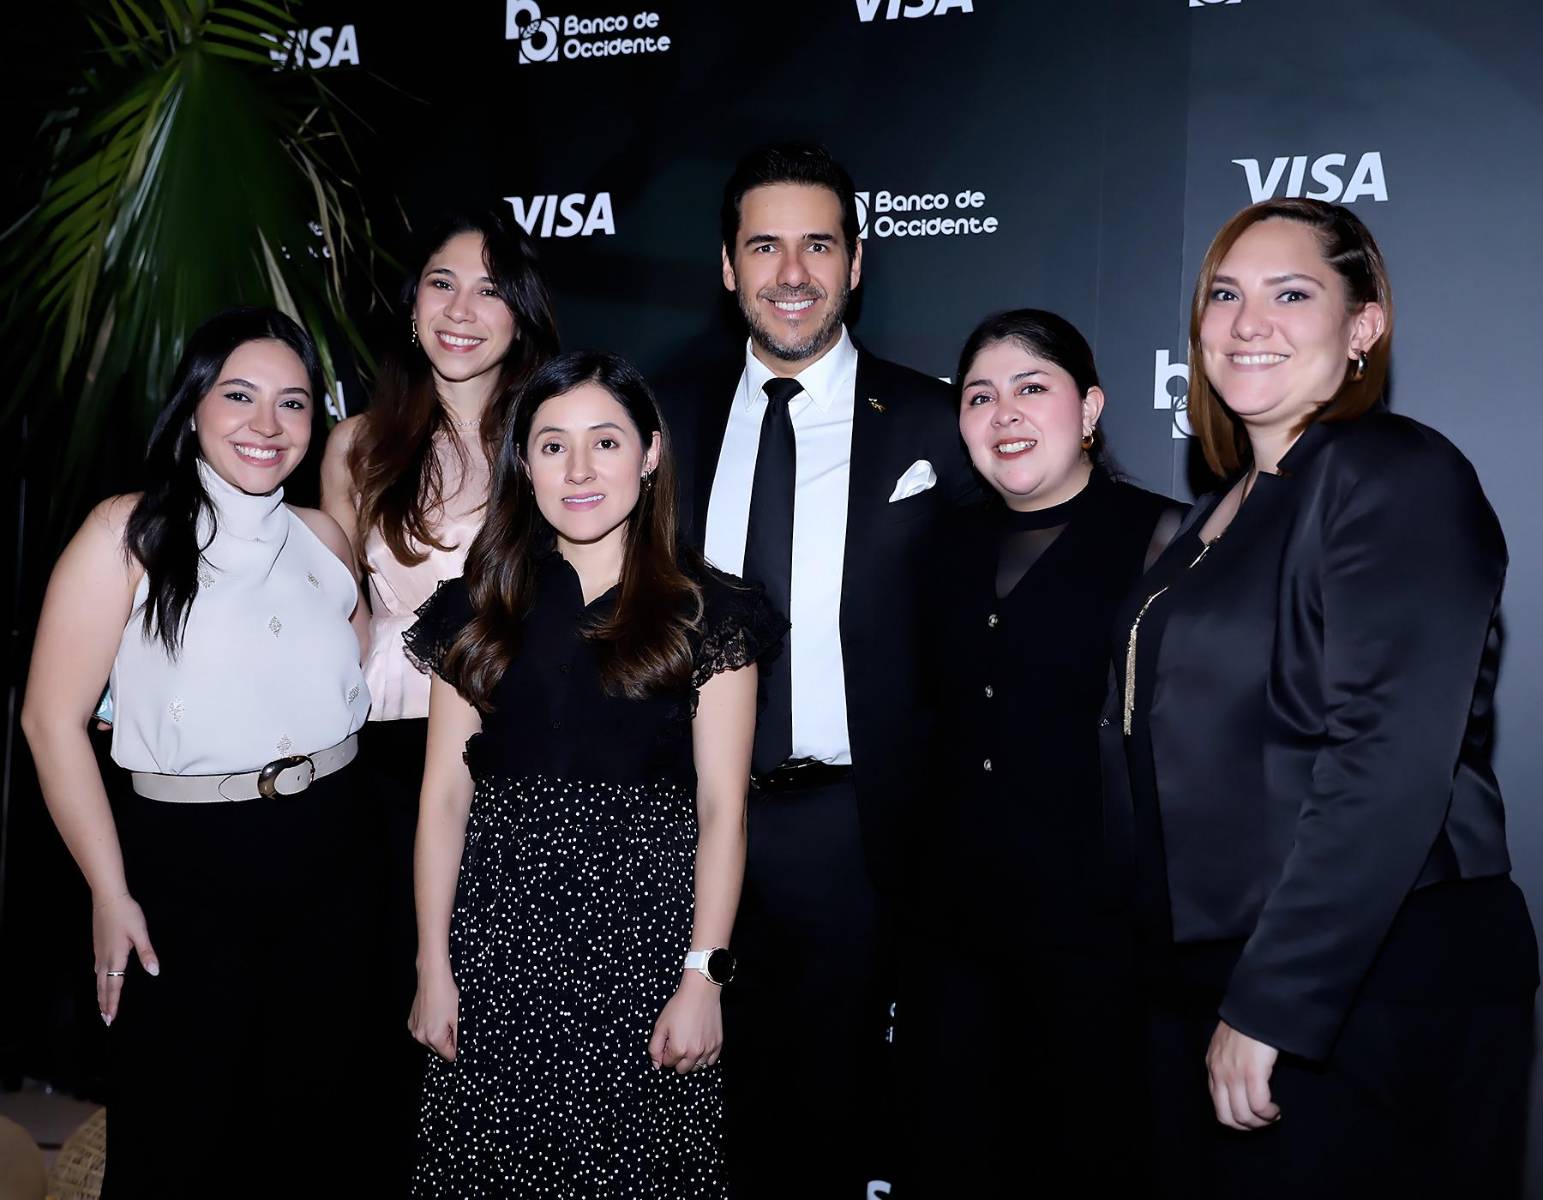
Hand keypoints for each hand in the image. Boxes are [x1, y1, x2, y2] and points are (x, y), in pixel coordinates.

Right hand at [92, 892, 158, 1025]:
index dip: (113, 1002)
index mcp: (116, 958)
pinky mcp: (98, 947)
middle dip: (104, 1004)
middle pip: (103, 986)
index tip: (111, 1018)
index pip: (114, 985)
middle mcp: (105, 959)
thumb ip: (147, 953)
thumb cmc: (127, 914)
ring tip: (101, 1007)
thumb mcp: (141, 933)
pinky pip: (96, 970)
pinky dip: (98, 982)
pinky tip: (99, 981)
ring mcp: (99, 953)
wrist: (108, 898)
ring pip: (98, 979)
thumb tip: (154, 972)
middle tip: (106, 1021)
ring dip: (100, 994)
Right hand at [410, 964, 459, 1061]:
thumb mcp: (458, 1018)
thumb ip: (459, 1038)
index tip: (458, 1033)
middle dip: (447, 1040)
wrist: (432, 977)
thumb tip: (459, 1051)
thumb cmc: (446, 995)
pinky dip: (429, 1027)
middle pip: (438, 1049)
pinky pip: (423, 1031)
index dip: (456, 1046)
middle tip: (451, 1022)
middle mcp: (420, 1037)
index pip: (448, 1056)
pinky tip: (435, 1013)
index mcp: (434, 1038)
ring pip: (430, 1041)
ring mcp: (414, 1029)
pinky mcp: (410, 1022)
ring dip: (438, 1034)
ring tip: (442, 1015)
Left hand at [647, 973, 722, 1073]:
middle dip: (677, 1059)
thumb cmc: (679, 1006)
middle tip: (678, 1042)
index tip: (669, 1040)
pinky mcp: (718, 1044)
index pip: (667, 1063)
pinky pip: (710, 1062)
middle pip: (682, 1069)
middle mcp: (694, 1053)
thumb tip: (656, 1065)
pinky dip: (704, 1058)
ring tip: (689, 1043)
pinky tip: (700, 1045)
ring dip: (691, 1060)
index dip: (665, 1052)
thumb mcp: (660, 1025)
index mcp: (678, 1049)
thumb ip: (654, 1048)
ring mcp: (708, 1050)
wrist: (700, 992)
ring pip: (697, 1067)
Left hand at [1206, 1019, 1280, 1129]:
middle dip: (1247, 1126)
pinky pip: (1259, 1105)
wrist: (1255, 1007)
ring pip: (1243, 1115)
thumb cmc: (1247, 1024)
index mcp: (1212, 1067)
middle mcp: (1218, 1073)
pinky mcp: (1252, 1072)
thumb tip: (1239, 1084)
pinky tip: (1275, 1109)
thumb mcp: (1227, 1045)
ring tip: (1272, 1115)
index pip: (1217, 1106)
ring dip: (1260, 1122)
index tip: (1252, 1116)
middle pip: (1227, 1117)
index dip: (1236, 1118)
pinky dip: (1268, 1113)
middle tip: (1263, 1120)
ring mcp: (1234, 1074)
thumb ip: (1228, 1063)